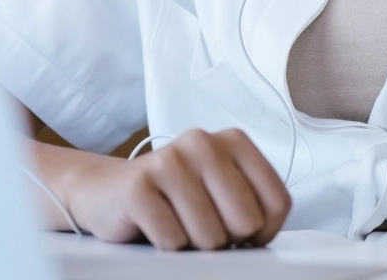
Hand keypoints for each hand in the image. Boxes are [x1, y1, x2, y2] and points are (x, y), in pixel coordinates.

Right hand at [54, 128, 290, 250]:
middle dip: (226, 238)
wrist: (109, 191)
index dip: (263, 231)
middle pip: (246, 221)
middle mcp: (203, 142)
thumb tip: (261, 236)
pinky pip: (173, 241)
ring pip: (210, 236)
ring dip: (193, 243)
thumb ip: (252, 205)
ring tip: (177, 222)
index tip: (242, 230)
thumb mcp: (222, 192)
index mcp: (233, 141)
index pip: (278, 202)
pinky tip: (154, 225)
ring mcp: (168, 161)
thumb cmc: (175, 197)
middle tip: (202, 224)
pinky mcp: (138, 187)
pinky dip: (166, 245)